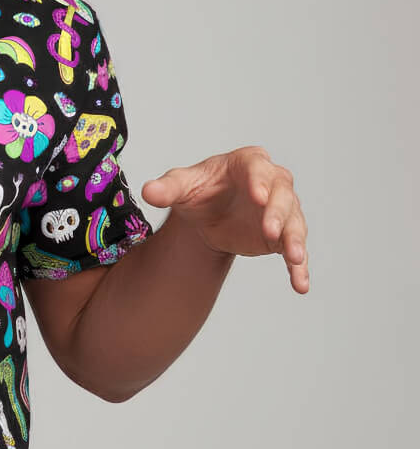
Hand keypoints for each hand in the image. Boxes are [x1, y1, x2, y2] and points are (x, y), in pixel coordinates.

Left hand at [141, 145, 309, 293]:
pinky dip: (299, 268)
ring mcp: (281, 210)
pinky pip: (294, 250)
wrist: (205, 215)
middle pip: (283, 194)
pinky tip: (300, 285)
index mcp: (247, 163)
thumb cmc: (197, 191)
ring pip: (293, 222)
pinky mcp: (283, 235)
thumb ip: (167, 188)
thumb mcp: (180, 186)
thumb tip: (148, 192)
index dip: (260, 181)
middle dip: (278, 213)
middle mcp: (272, 183)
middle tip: (270, 231)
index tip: (258, 197)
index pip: (258, 168)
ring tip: (295, 258)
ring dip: (295, 240)